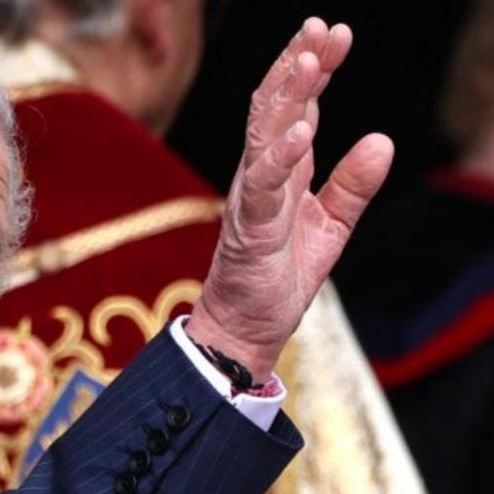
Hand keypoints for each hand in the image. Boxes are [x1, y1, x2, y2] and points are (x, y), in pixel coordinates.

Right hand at [186, 18, 394, 380]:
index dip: (314, 69)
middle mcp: (260, 174)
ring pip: (263, 135)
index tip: (336, 34)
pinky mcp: (250, 227)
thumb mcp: (332, 224)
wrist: (247, 325)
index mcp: (281, 170)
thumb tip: (383, 139)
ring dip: (285, 96)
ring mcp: (251, 197)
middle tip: (320, 28)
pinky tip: (302, 132)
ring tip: (307, 61)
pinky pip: (263, 185)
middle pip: (274, 108)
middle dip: (296, 65)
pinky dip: (280, 157)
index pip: (297, 107)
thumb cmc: (279, 275)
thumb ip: (353, 183)